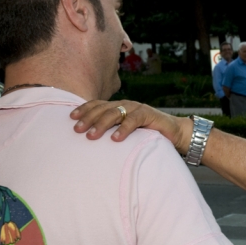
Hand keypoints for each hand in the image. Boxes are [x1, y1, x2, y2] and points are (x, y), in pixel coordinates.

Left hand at [71, 100, 187, 150]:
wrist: (174, 133)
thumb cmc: (147, 134)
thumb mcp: (126, 131)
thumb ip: (112, 130)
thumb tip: (89, 139)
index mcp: (118, 107)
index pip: (98, 105)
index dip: (84, 110)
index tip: (71, 118)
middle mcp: (126, 105)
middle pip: (103, 108)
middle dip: (88, 119)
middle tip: (77, 130)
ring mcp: (137, 108)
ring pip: (115, 113)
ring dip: (102, 124)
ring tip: (92, 136)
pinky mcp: (149, 115)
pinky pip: (134, 120)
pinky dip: (124, 129)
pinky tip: (115, 138)